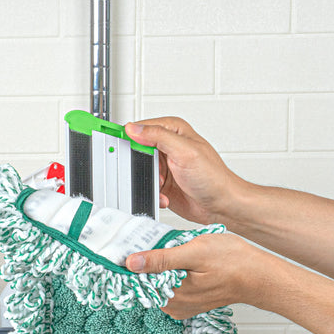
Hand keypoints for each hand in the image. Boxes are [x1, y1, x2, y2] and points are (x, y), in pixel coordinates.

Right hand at [124, 117, 249, 226]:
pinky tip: (165, 196)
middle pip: (136, 151)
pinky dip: (153, 194)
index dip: (127, 136)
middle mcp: (167, 147)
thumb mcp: (185, 151)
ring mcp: (165, 166)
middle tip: (151, 173)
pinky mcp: (163, 184)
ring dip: (148, 182)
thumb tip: (134, 128)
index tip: (112, 142)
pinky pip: (146, 187)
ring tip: (161, 186)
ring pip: (139, 172)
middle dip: (139, 166)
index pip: (141, 128)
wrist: (221, 204)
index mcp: (172, 130)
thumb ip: (158, 137)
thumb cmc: (213, 177)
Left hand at [125, 233, 282, 318]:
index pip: (137, 278)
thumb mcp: (194, 252)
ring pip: (159, 281)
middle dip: (153, 260)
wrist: (258, 276)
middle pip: (147, 279)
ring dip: (164, 265)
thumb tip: (132, 263)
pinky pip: (171, 285)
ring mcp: (181, 306)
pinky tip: (187, 263)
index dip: (136, 258)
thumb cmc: (234, 263)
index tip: (139, 245)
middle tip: (171, 246)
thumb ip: (161, 259)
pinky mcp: (188, 303)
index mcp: (171, 295)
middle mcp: (173, 305)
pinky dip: (174, 272)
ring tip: (184, 254)